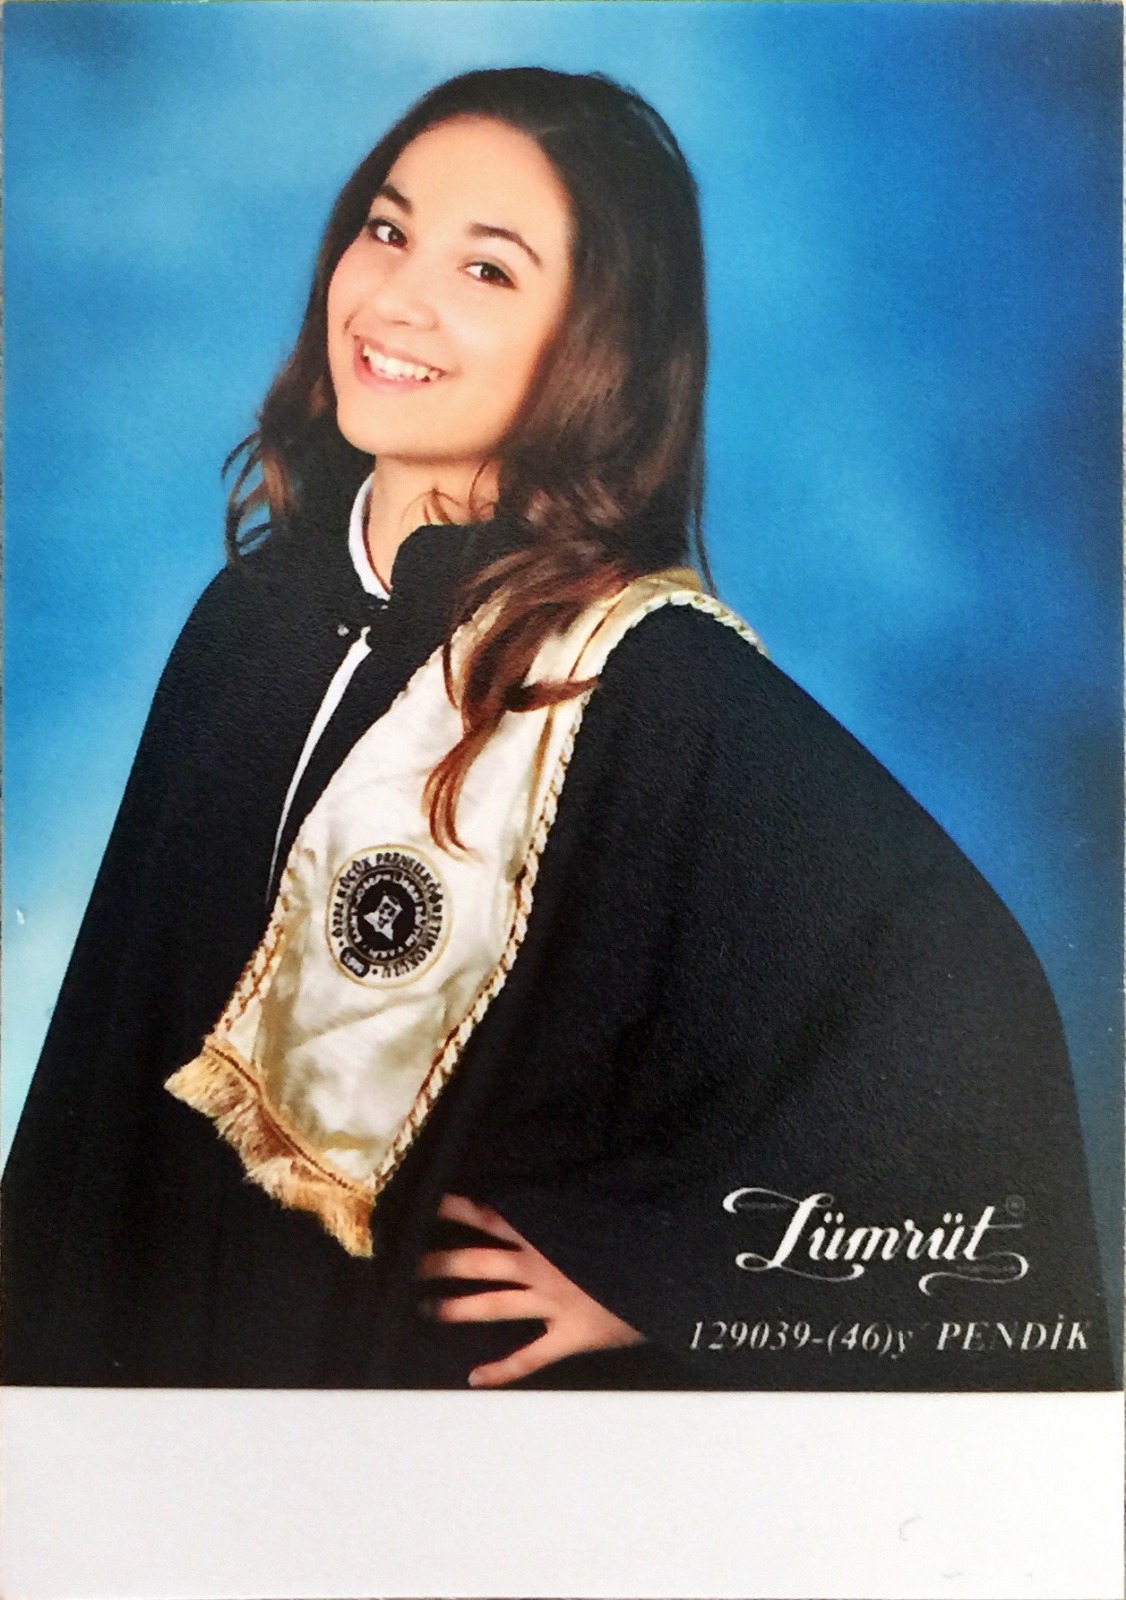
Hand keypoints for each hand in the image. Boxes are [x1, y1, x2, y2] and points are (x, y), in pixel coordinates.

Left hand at [416, 1192, 644, 1387]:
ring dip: (457, 1309)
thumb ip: (573, 1204)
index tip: (425, 1205)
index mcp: (547, 1231)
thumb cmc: (640, 1237)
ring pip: (493, 1306)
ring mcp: (552, 1302)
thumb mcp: (603, 1210)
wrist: (675, 1270)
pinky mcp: (570, 1336)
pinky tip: (475, 1379)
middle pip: (478, 1262)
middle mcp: (541, 1265)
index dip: (457, 1210)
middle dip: (441, 1263)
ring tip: (427, 1310)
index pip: (490, 1216)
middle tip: (409, 1266)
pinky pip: (529, 1357)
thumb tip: (549, 1190)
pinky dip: (502, 1371)